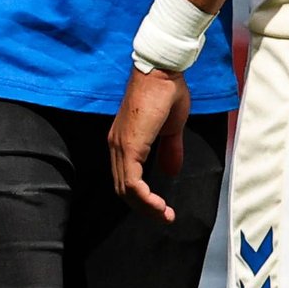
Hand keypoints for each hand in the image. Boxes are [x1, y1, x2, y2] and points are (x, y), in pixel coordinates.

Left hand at [109, 67, 191, 222]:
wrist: (162, 70)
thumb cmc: (166, 91)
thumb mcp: (172, 127)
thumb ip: (170, 149)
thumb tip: (171, 171)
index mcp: (124, 141)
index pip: (126, 178)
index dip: (142, 196)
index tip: (162, 207)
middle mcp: (116, 146)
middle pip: (123, 189)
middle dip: (144, 207)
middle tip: (164, 216)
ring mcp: (120, 146)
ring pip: (126, 190)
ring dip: (146, 207)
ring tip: (164, 215)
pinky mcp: (129, 146)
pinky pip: (132, 182)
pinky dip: (145, 198)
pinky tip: (160, 205)